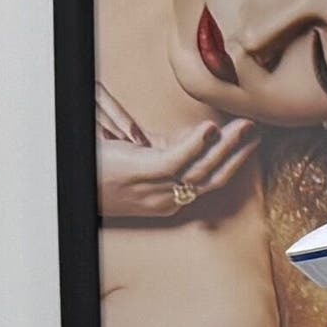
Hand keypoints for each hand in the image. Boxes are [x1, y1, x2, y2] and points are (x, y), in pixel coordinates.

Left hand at [96, 86, 253, 222]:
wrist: (70, 183)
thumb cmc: (95, 170)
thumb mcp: (133, 157)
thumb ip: (154, 146)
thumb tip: (176, 132)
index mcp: (167, 197)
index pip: (207, 178)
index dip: (231, 159)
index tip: (246, 139)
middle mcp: (166, 199)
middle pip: (213, 178)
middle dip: (239, 154)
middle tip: (256, 131)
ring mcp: (156, 189)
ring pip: (203, 170)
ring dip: (228, 147)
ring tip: (245, 127)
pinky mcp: (143, 174)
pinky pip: (178, 161)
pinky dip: (196, 145)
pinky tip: (210, 129)